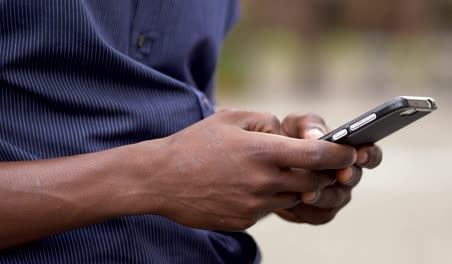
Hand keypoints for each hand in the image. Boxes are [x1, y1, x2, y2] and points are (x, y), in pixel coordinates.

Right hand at [144, 110, 356, 230]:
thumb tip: (288, 132)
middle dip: (321, 172)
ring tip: (275, 172)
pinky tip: (251, 185)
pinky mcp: (245, 220)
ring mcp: (255, 204)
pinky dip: (272, 197)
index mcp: (263, 151)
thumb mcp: (230, 118)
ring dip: (296, 185)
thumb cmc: (195, 143)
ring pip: (294, 197)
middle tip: (317, 163)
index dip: (341, 154)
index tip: (351, 151)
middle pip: (314, 181)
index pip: (318, 156)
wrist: (161, 178)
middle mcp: (264, 181)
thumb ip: (266, 121)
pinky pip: (271, 209)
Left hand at [275, 113, 382, 224]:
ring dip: (324, 196)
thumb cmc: (287, 138)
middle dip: (348, 176)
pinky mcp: (317, 212)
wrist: (266, 163)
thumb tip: (318, 136)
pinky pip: (318, 215)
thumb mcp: (295, 124)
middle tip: (341, 173)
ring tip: (307, 193)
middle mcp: (346, 174)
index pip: (369, 154)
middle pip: (354, 178)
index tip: (360, 153)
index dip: (370, 155)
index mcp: (347, 151)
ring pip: (336, 199)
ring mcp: (334, 195)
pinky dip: (307, 210)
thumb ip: (309, 125)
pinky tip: (293, 203)